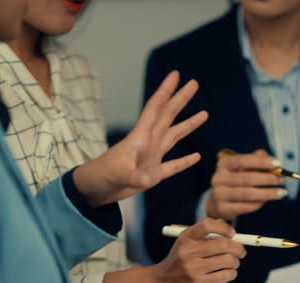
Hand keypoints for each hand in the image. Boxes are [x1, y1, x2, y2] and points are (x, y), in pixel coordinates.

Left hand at [73, 71, 208, 206]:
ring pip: (174, 137)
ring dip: (188, 125)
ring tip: (204, 114)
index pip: (155, 109)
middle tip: (193, 83)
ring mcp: (152, 158)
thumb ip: (134, 175)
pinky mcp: (153, 175)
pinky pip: (173, 166)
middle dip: (180, 99)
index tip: (175, 75)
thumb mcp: (119, 173)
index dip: (165, 91)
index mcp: (140, 137)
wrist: (95, 190)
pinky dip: (185, 161)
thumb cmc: (103, 176)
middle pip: (168, 116)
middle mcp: (149, 143)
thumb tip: (146, 179)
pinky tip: (196, 156)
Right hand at [148, 218, 245, 282]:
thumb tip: (230, 231)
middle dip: (238, 248)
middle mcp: (188, 252)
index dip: (224, 228)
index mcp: (186, 238)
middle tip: (241, 252)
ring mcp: (193, 269)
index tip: (232, 234)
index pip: (208, 225)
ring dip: (235, 262)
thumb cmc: (179, 261)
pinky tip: (227, 274)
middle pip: (224, 244)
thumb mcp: (186, 243)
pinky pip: (226, 275)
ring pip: (228, 260)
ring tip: (232, 264)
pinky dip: (232, 273)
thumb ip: (205, 235)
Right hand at [206, 149, 287, 220]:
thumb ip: (256, 160)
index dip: (261, 162)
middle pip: (246, 178)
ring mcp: (219, 194)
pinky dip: (258, 204)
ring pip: (247, 194)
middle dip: (268, 179)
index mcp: (224, 164)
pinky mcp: (223, 209)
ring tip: (282, 192)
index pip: (243, 160)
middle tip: (283, 180)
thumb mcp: (243, 167)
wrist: (218, 201)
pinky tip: (266, 201)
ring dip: (267, 193)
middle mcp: (218, 178)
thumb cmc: (236, 180)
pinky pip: (245, 206)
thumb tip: (270, 158)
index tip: (278, 163)